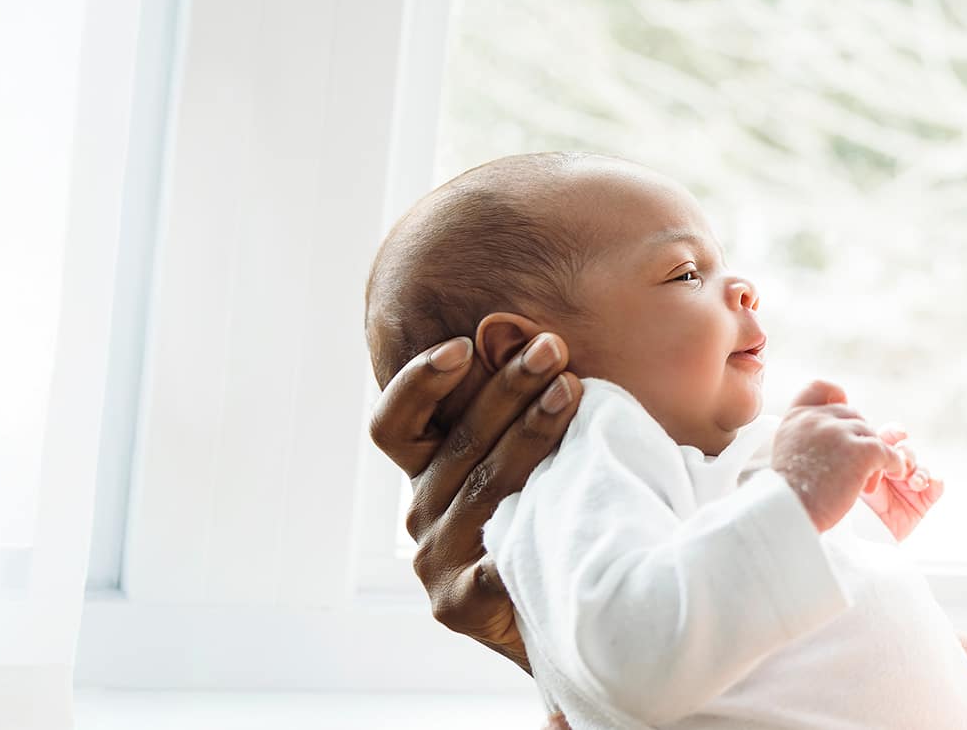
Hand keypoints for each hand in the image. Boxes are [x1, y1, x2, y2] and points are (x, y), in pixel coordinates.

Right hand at [368, 334, 580, 672]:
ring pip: (483, 486)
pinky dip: (525, 534)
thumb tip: (540, 340)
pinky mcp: (459, 605)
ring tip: (571, 392)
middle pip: (456, 443)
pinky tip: (559, 509)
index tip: (464, 346)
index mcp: (427, 477)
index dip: (419, 383)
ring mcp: (436, 562)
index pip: (395, 425)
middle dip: (506, 387)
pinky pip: (493, 561)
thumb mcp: (526, 470)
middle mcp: (421, 515)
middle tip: (551, 348)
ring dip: (529, 432)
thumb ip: (517, 420)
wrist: (569, 627)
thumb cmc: (553, 532)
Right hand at [768, 381, 907, 531]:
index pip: (820, 387)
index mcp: (797, 418)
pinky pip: (887, 450)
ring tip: (868, 482)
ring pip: (871, 435)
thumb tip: (831, 434)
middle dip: (859, 439)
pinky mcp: (860, 451)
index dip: (835, 396)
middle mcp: (817, 418)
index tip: (842, 408)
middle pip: (853, 416)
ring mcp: (839, 432)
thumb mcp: (787, 452)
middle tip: (857, 467)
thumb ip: (805, 435)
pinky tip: (894, 472)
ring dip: (874, 457)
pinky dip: (894, 462)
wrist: (790, 513)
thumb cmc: (789, 494)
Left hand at [858, 425, 944, 541]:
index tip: (898, 434)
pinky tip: (923, 486)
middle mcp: (894, 470)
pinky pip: (937, 485)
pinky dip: (934, 482)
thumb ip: (867, 460)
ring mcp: (909, 485)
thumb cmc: (854, 506)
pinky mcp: (923, 501)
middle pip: (907, 451)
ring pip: (922, 467)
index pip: (889, 438)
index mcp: (876, 460)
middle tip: (900, 466)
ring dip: (919, 471)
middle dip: (906, 455)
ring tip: (913, 482)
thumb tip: (878, 444)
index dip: (895, 433)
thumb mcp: (856, 478)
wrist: (862, 537)